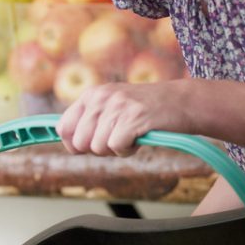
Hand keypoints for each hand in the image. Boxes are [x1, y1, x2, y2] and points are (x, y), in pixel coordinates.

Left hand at [56, 80, 188, 156]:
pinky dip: (128, 150)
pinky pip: (117, 147)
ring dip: (116, 149)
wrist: (181, 102)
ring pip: (98, 147)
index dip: (73, 144)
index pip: (64, 127)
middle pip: (80, 143)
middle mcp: (101, 97)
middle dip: (98, 149)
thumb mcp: (112, 108)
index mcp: (91, 95)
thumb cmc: (144, 110)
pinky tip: (138, 138)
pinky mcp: (133, 117)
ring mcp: (117, 106)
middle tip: (117, 140)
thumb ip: (90, 122)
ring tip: (130, 135)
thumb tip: (69, 144)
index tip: (87, 147)